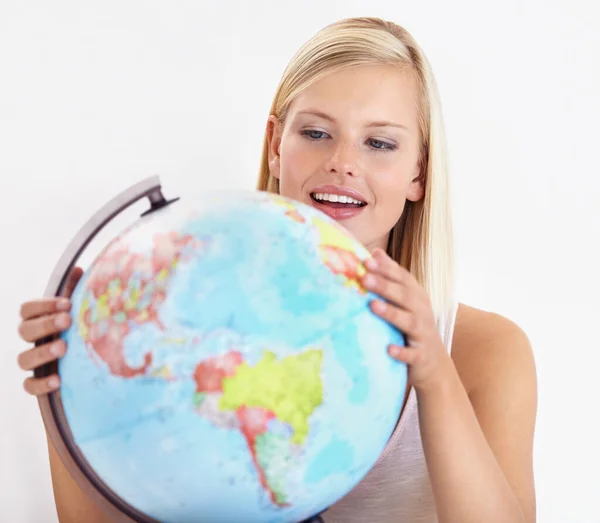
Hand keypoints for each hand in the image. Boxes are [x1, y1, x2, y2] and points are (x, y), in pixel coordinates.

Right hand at [16, 267, 83, 395]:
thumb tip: (78, 269)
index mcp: (38, 321)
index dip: (43, 305)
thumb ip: (75, 291)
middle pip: (24, 331)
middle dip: (45, 324)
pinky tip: (57, 380)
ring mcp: (34, 363)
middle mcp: (33, 341)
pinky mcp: (39, 384)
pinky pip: (29, 386)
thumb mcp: (80, 310)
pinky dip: (40, 383)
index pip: (27, 310)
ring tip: (62, 347)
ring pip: (23, 359)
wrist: (87, 365)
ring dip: (41, 352)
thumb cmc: (81, 329)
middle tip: (67, 321)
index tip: (67, 304)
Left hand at [361, 249, 451, 390]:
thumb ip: (391, 277)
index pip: (402, 278)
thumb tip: (375, 252)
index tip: (367, 261)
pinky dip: (401, 352)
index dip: (386, 269)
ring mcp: (423, 334)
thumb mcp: (406, 300)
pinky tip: (388, 349)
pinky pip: (412, 354)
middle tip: (364, 278)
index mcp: (416, 296)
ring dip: (391, 313)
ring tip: (373, 306)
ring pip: (408, 322)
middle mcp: (422, 311)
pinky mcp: (421, 356)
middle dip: (385, 286)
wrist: (434, 363)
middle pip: (405, 296)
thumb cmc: (414, 325)